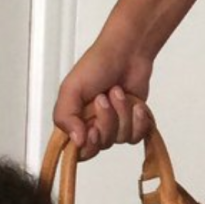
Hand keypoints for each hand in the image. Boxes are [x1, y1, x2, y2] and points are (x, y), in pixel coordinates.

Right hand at [53, 31, 153, 160]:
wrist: (127, 52)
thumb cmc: (97, 65)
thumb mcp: (71, 89)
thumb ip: (65, 117)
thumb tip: (76, 142)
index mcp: (74, 121)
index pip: (78, 151)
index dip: (88, 144)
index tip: (92, 129)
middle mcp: (93, 126)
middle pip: (101, 144)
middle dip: (107, 120)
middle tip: (103, 98)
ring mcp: (114, 125)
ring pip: (121, 138)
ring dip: (123, 113)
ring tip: (118, 92)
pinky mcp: (133, 123)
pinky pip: (137, 135)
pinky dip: (139, 119)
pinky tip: (135, 104)